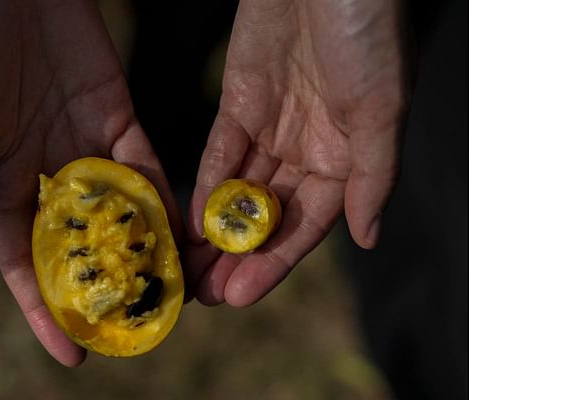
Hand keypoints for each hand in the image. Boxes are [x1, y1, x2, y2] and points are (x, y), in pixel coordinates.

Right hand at [0, 0, 178, 365]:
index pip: (25, 263)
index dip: (46, 309)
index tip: (73, 354)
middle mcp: (44, 172)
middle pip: (80, 245)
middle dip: (104, 287)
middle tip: (138, 328)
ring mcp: (82, 143)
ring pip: (119, 210)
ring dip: (141, 249)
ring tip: (169, 293)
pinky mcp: (115, 111)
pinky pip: (143, 163)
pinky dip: (159, 195)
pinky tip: (178, 230)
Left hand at [186, 0, 410, 306]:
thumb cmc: (366, 34)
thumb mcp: (379, 110)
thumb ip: (372, 177)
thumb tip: (369, 238)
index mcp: (347, 158)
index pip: (308, 226)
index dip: (275, 262)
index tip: (240, 296)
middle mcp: (309, 150)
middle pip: (268, 217)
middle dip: (238, 257)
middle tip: (205, 295)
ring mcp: (272, 127)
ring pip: (238, 193)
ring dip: (214, 232)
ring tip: (189, 271)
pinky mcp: (239, 101)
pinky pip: (218, 154)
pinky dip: (204, 186)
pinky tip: (188, 220)